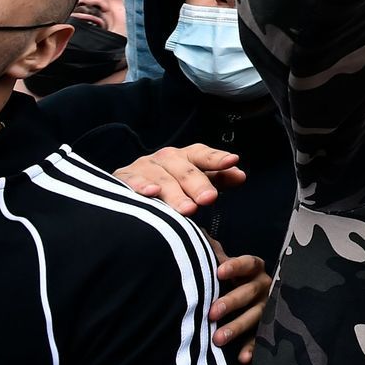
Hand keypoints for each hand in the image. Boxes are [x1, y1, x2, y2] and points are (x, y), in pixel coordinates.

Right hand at [114, 145, 245, 216]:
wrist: (127, 189)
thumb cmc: (171, 185)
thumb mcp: (195, 181)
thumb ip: (218, 179)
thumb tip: (241, 176)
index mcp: (186, 157)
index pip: (203, 155)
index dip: (217, 158)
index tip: (232, 161)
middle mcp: (165, 158)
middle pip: (184, 170)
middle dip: (198, 185)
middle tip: (209, 199)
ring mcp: (144, 167)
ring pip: (162, 180)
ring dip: (175, 194)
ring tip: (188, 209)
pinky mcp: (123, 177)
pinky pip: (132, 182)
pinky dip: (140, 186)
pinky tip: (150, 194)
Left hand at [210, 251, 270, 364]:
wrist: (233, 300)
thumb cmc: (221, 279)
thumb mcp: (217, 262)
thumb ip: (209, 250)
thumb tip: (192, 234)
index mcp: (253, 269)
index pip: (248, 263)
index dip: (235, 266)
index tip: (218, 271)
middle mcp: (262, 287)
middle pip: (250, 292)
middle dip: (231, 301)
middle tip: (212, 312)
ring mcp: (265, 308)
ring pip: (255, 316)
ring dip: (237, 327)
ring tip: (218, 339)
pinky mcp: (264, 328)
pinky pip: (260, 339)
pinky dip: (251, 348)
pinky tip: (241, 358)